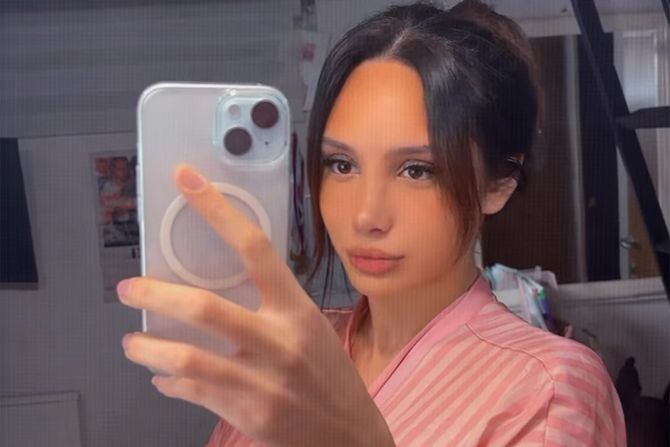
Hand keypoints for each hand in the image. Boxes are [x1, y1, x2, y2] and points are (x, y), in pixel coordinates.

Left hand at [118, 165, 394, 446]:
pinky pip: (194, 392)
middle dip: (156, 294)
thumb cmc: (330, 376)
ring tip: (133, 344)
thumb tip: (219, 286)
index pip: (255, 247)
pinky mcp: (250, 415)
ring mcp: (264, 381)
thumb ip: (273, 307)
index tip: (187, 181)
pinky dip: (169, 382)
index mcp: (298, 309)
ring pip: (187, 357)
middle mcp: (281, 341)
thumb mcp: (311, 329)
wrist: (351, 435)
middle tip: (131, 289)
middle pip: (205, 307)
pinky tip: (162, 378)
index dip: (217, 210)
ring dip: (149, 349)